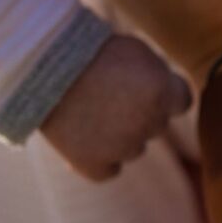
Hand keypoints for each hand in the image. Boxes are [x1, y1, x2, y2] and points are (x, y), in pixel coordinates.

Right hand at [38, 34, 189, 180]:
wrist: (40, 64)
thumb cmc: (88, 51)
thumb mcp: (135, 51)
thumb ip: (158, 76)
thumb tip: (169, 95)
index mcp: (162, 91)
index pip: (181, 102)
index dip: (163, 94)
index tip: (143, 87)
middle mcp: (148, 122)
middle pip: (155, 125)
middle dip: (139, 112)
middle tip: (108, 94)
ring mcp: (121, 146)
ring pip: (133, 149)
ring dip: (119, 136)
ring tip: (90, 111)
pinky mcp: (92, 163)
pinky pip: (108, 171)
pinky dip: (99, 160)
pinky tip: (85, 142)